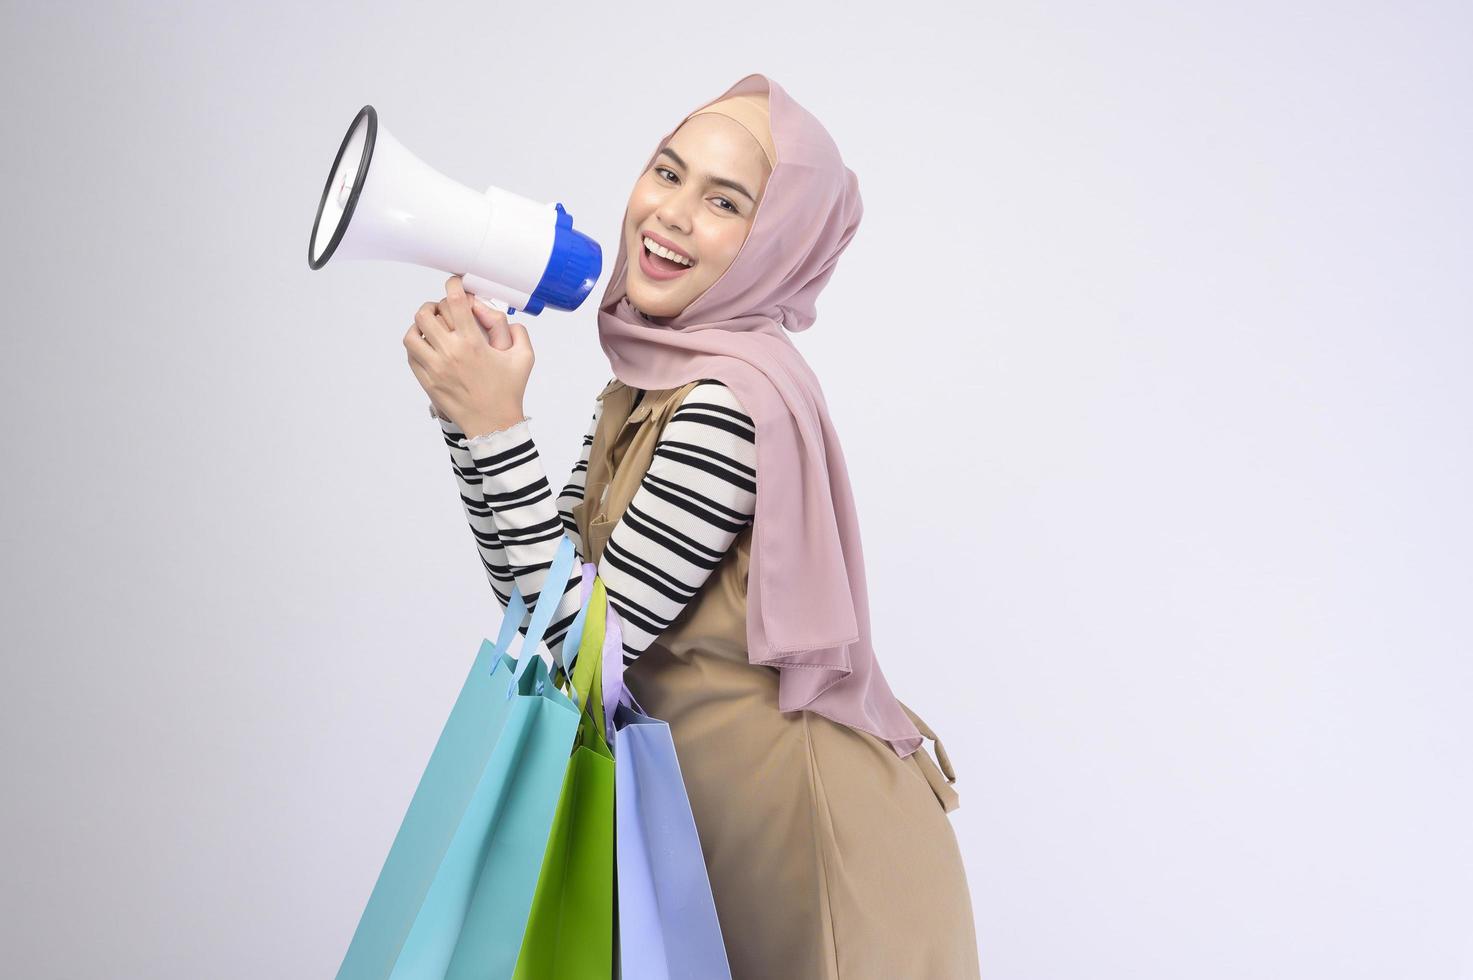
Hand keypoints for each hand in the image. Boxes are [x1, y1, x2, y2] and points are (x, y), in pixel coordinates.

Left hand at [404, 275, 533, 433]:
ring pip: (412, 334)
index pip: (455, 302)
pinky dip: (416, 344)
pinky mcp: (427, 380)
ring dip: (420, 325)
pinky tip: (428, 345)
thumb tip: (504, 317)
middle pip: (425, 313)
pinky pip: (411, 354)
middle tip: (443, 309)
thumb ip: (519, 332)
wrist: (493, 424)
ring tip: (432, 327)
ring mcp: (435, 368)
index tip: (455, 284)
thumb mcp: (524, 358)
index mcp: (473, 343)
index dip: (453, 285)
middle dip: (434, 305)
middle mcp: (450, 353)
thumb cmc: (509, 391)